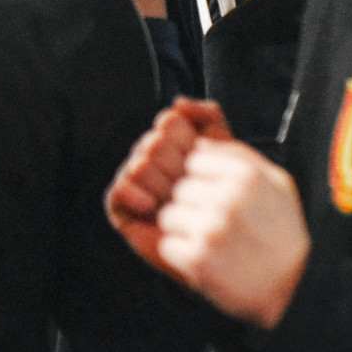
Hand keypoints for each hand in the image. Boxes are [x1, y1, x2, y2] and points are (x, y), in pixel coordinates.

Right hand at [106, 99, 233, 268]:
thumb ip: (208, 118)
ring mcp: (137, 184)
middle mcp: (153, 161)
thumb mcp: (229, 152)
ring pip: (138, 164)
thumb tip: (179, 103)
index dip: (185, 141)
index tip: (200, 160)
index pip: (169, 122)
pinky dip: (133, 193)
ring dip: (160, 184)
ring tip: (176, 200)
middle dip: (175, 165)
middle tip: (189, 186)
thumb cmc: (232, 202)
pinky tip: (152, 204)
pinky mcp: (124, 210)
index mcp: (175, 144)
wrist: (233, 248)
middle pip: (153, 142)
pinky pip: (118, 190)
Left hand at [154, 139, 309, 328]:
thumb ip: (239, 157)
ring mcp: (211, 229)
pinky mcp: (198, 260)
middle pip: (180, 188)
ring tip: (208, 240)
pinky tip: (205, 257)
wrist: (295, 287)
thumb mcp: (277, 183)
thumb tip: (199, 142)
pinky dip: (180, 253)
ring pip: (168, 215)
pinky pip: (167, 244)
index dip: (202, 177)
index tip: (214, 194)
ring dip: (183, 228)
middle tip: (212, 221)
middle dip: (191, 203)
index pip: (195, 159)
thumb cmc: (284, 233)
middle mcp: (228, 199)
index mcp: (247, 175)